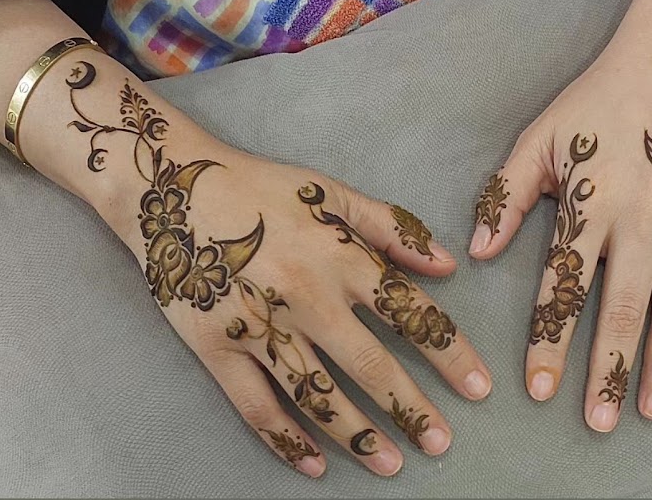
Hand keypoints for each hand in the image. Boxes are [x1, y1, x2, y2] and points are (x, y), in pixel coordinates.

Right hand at [67, 68, 490, 477]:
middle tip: (441, 443)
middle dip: (411, 408)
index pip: (410, 315)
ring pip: (317, 396)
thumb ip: (393, 227)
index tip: (479, 387)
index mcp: (340, 258)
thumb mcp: (332, 192)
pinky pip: (256, 406)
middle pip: (371, 366)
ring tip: (390, 464)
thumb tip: (447, 264)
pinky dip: (285, 440)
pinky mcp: (217, 349)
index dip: (450, 353)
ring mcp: (260, 328)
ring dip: (358, 434)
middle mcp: (308, 299)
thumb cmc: (260, 187)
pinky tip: (313, 464)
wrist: (172, 189)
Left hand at [468, 33, 651, 431]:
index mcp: (589, 207)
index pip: (563, 288)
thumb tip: (479, 252)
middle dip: (607, 370)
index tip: (538, 388)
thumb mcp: (540, 138)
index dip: (550, 341)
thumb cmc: (599, 101)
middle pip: (620, 310)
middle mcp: (640, 223)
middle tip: (598, 421)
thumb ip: (506, 194)